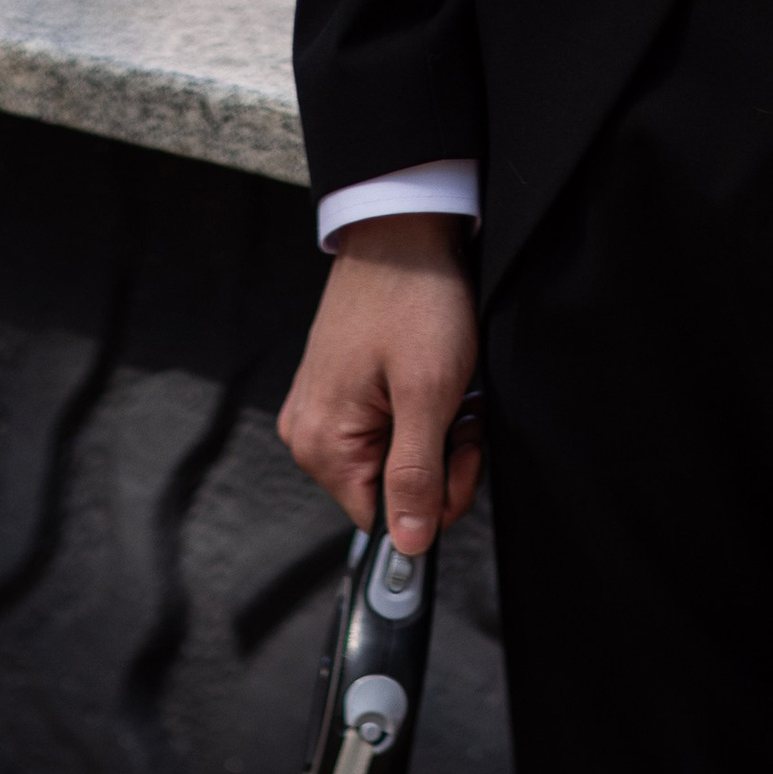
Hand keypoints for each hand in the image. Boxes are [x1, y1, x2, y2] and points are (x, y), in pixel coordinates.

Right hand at [277, 215, 481, 553]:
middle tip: (461, 412)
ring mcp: (320, 413)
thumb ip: (416, 476)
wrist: (402, 229)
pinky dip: (416, 414)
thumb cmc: (415, 299)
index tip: (462, 451)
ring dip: (431, 436)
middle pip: (387, 492)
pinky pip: (383, 430)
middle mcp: (310, 438)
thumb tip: (409, 544)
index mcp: (323, 448)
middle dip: (436, 462)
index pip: (382, 521)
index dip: (433, 499)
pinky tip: (429, 380)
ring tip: (448, 388)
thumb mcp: (429, 394)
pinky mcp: (335, 392)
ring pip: (391, 461)